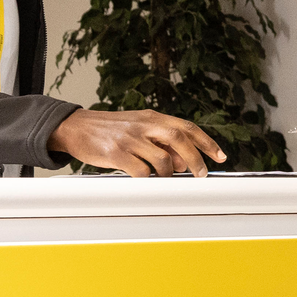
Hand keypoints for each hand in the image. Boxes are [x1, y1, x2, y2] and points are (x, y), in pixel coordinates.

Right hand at [50, 109, 222, 176]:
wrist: (76, 127)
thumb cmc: (110, 130)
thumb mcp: (139, 129)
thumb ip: (162, 142)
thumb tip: (184, 162)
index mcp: (152, 117)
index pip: (187, 127)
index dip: (207, 142)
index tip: (220, 156)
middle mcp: (143, 125)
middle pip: (180, 139)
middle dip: (196, 160)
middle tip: (200, 175)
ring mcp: (129, 138)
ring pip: (163, 159)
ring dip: (168, 174)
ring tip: (163, 178)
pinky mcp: (115, 153)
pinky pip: (140, 172)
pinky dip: (147, 179)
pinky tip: (144, 179)